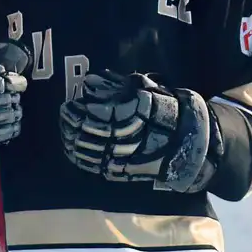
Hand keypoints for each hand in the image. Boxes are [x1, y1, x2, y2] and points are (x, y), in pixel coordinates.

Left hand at [59, 69, 214, 191]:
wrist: (187, 143)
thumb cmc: (166, 111)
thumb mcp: (145, 90)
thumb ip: (117, 85)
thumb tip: (91, 80)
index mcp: (131, 115)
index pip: (95, 114)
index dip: (79, 109)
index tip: (70, 103)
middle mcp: (125, 137)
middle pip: (88, 132)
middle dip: (72, 123)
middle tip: (65, 113)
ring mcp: (122, 157)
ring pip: (88, 150)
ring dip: (72, 139)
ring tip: (66, 129)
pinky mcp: (121, 171)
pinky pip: (94, 165)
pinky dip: (80, 157)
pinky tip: (71, 148)